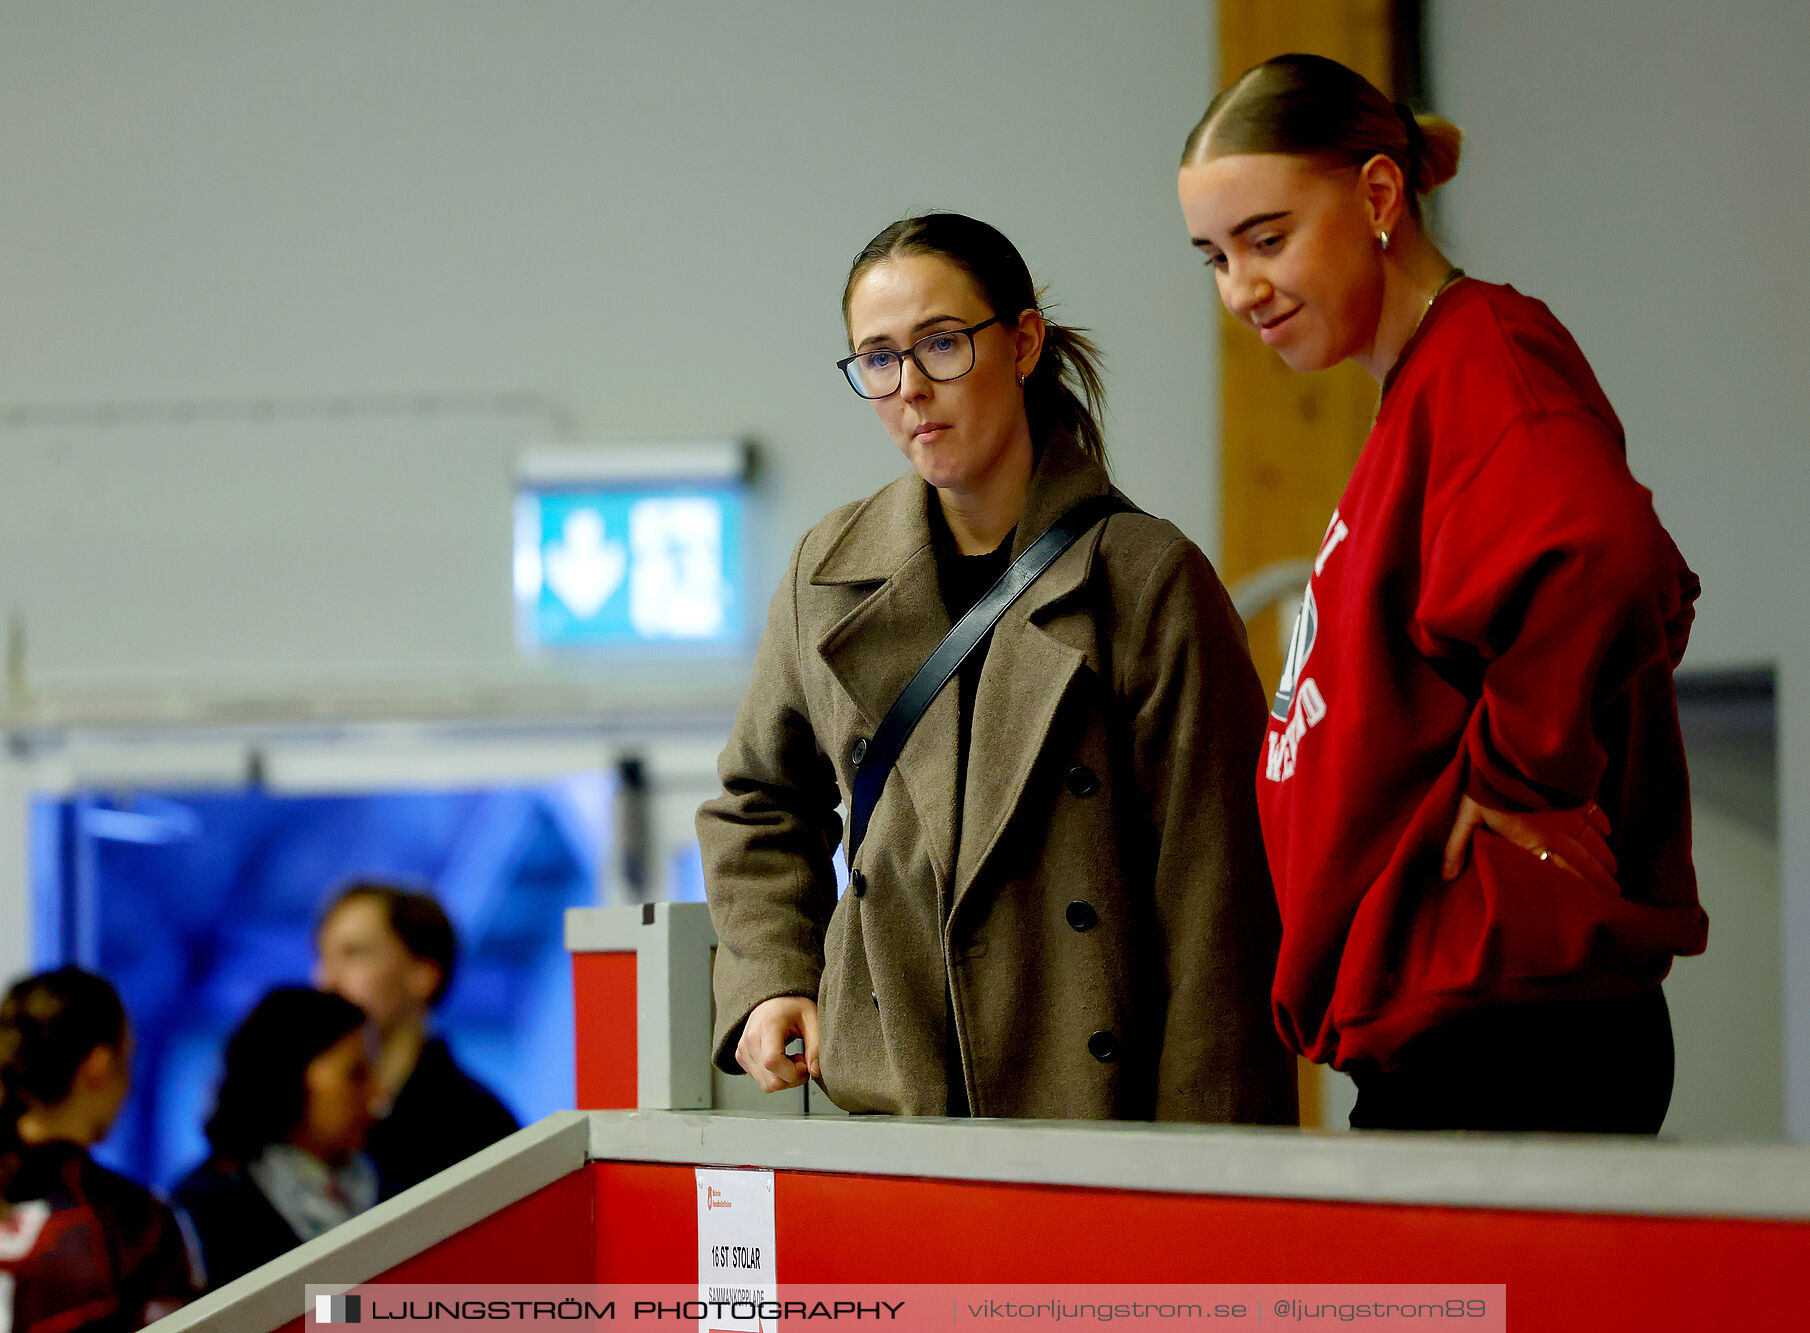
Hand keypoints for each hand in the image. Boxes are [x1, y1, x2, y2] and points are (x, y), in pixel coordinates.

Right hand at [736, 995, 819, 1091]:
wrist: (773, 1000)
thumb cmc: (793, 1007)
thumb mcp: (812, 1018)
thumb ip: (816, 1045)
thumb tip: (815, 1071)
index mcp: (766, 1026)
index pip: (772, 1062)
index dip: (794, 1071)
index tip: (804, 1060)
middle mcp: (749, 1040)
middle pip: (771, 1081)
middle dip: (793, 1078)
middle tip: (802, 1059)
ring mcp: (743, 1050)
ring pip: (766, 1085)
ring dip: (785, 1079)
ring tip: (792, 1058)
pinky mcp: (741, 1058)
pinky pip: (761, 1081)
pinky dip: (775, 1076)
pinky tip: (781, 1059)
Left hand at [1441, 794, 1618, 894]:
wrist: (1513, 748)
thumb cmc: (1487, 784)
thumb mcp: (1466, 814)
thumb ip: (1457, 846)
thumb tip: (1445, 876)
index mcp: (1532, 839)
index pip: (1561, 871)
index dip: (1578, 887)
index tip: (1591, 903)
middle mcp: (1558, 830)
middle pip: (1585, 859)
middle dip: (1600, 878)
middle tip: (1615, 893)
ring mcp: (1569, 810)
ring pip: (1594, 839)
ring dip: (1605, 856)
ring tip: (1615, 871)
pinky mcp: (1574, 792)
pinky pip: (1594, 811)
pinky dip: (1602, 823)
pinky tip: (1608, 831)